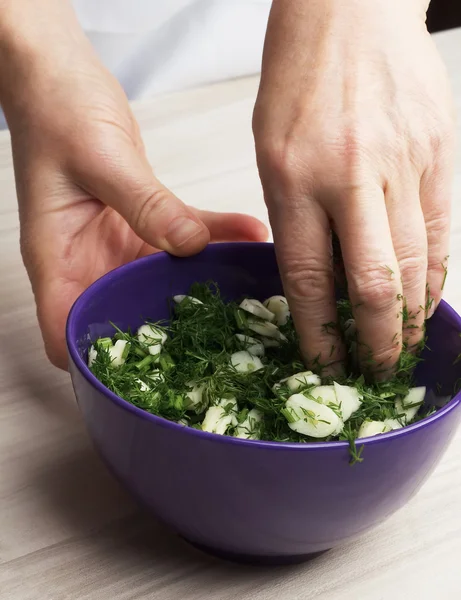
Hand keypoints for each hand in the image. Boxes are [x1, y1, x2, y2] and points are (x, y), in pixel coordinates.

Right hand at [1, 9, 266, 368]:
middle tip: (225, 340)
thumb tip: (187, 244)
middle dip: (171, 332)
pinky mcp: (142, 223)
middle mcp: (87, 261)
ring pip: (163, 281)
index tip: (145, 375)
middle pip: (125, 316)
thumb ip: (146, 205)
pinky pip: (183, 238)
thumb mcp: (100, 159)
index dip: (94, 362)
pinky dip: (214, 238)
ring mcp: (116, 245)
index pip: (64, 331)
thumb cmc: (55, 111)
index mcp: (58, 258)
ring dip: (205, 284)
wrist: (61, 77)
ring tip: (252, 288)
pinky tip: (250, 234)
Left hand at [253, 0, 454, 375]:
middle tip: (372, 370)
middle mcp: (349, 175)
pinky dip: (434, 274)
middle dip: (376, 340)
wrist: (350, 10)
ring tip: (402, 345)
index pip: (309, 279)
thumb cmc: (299, 80)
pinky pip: (440, 231)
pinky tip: (427, 299)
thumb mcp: (271, 152)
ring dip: (411, 316)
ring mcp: (401, 163)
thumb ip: (298, 217)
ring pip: (415, 264)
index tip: (323, 363)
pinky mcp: (438, 153)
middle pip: (373, 283)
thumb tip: (324, 279)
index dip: (318, 333)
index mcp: (292, 177)